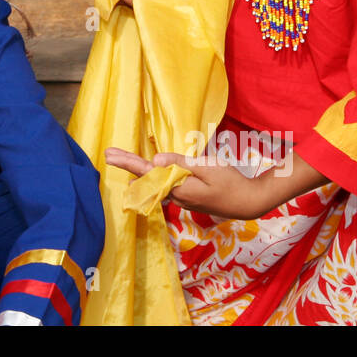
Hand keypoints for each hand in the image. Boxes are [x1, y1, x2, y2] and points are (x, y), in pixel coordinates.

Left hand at [104, 148, 272, 219]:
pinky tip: (147, 176)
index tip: (109, 154)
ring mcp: (182, 198)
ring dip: (138, 172)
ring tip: (122, 161)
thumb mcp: (208, 167)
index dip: (128, 162)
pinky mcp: (188, 197)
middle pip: (146, 178)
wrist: (248, 203)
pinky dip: (152, 180)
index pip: (147, 172)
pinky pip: (164, 188)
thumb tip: (154, 161)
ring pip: (154, 184)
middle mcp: (175, 195)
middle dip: (128, 165)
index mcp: (178, 186)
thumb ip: (180, 163)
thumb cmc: (231, 182)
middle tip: (108, 154)